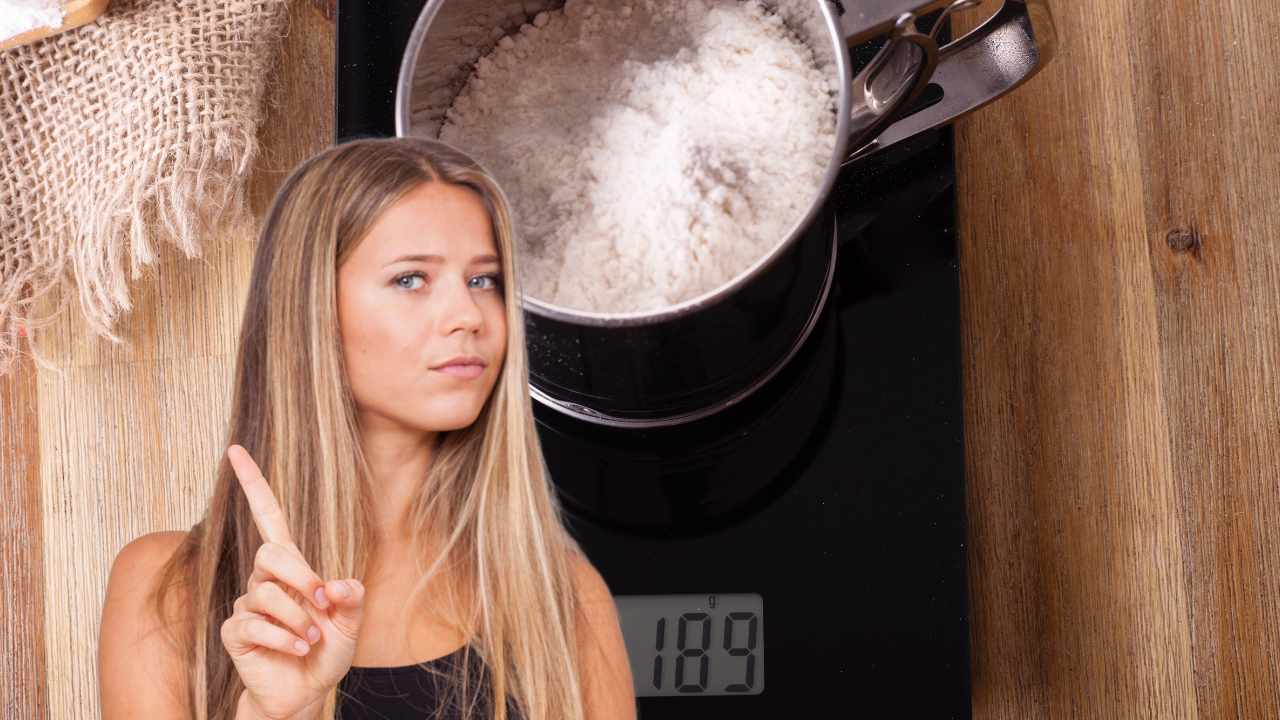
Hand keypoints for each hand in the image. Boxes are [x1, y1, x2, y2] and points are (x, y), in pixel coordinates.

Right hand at [220, 444, 365, 719]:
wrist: (304, 692)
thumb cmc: (326, 651)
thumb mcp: (351, 623)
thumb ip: (351, 599)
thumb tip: (338, 585)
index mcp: (292, 567)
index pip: (268, 516)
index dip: (253, 483)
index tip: (235, 449)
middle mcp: (265, 580)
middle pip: (270, 554)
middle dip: (301, 576)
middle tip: (323, 605)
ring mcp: (247, 606)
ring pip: (265, 595)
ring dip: (297, 619)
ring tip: (311, 639)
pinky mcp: (236, 632)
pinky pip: (254, 625)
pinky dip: (284, 639)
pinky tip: (298, 649)